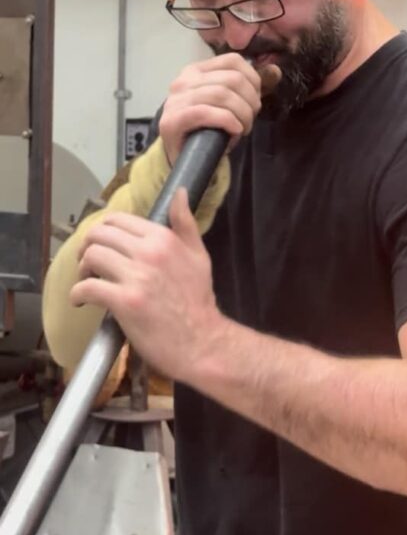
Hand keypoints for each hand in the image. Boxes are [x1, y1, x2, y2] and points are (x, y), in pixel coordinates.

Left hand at [70, 188, 224, 383]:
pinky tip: (80, 301)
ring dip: (82, 270)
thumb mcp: (199, 255)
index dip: (103, 232)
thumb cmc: (198, 300)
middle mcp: (149, 252)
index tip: (102, 246)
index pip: (118, 220)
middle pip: (99, 235)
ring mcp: (136, 276)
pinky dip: (77, 294)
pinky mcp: (125, 302)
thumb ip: (185, 224)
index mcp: (163, 238)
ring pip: (91, 257)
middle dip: (87, 247)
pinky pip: (87, 288)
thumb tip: (179, 193)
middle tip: (89, 265)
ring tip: (86, 282)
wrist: (202, 341)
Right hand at [160, 52, 279, 165]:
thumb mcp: (229, 105)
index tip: (256, 100)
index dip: (253, 79)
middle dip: (250, 101)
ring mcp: (175, 100)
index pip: (233, 61)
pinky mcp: (172, 121)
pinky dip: (227, 121)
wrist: (185, 160)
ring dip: (241, 114)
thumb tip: (275, 71)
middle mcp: (184, 81)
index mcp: (197, 71)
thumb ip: (248, 88)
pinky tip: (234, 131)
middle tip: (250, 119)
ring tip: (243, 128)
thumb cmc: (208, 131)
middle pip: (231, 79)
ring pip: (221, 95)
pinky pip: (206, 112)